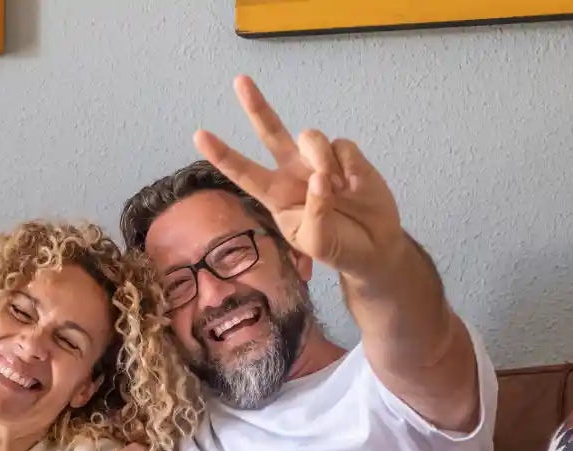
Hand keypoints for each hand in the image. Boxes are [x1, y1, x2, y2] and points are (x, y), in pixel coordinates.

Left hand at [195, 76, 404, 281]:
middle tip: (239, 81)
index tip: (199, 135)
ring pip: (311, 137)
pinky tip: (354, 187)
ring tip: (338, 191)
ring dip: (321, 160)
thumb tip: (320, 179)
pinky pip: (342, 146)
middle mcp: (293, 172)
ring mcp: (320, 161)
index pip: (243, 172)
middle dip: (256, 106)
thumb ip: (315, 214)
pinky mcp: (347, 156)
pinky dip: (348, 166)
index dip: (222, 154)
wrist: (373, 247)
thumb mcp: (316, 243)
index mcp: (275, 195)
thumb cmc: (337, 247)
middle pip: (271, 132)